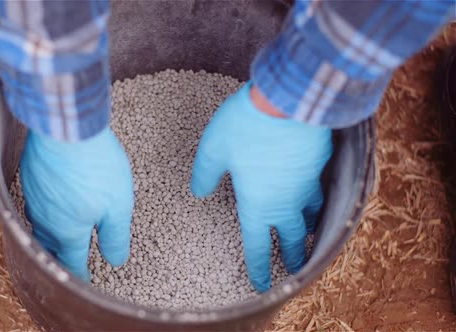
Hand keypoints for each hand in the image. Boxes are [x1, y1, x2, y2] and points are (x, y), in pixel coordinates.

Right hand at [21, 127, 133, 280]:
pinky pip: (34, 201)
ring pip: (38, 225)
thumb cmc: (94, 166)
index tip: (83, 281)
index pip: (72, 262)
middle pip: (50, 247)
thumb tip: (115, 260)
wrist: (64, 128)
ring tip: (57, 236)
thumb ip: (115, 236)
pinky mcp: (30, 175)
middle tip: (66, 263)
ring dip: (49, 234)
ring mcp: (33, 196)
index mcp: (68, 231)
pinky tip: (50, 201)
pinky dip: (44, 209)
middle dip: (59, 258)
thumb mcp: (118, 206)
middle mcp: (45, 219)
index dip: (80, 274)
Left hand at [190, 83, 331, 291]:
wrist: (288, 101)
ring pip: (312, 215)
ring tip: (308, 233)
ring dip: (309, 229)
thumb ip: (205, 174)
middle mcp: (286, 203)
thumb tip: (198, 191)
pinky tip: (314, 193)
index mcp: (257, 206)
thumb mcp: (213, 151)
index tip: (263, 284)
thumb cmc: (246, 127)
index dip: (259, 268)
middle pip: (292, 238)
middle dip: (292, 256)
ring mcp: (307, 185)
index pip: (257, 247)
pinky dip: (317, 199)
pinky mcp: (320, 165)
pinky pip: (320, 189)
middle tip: (294, 268)